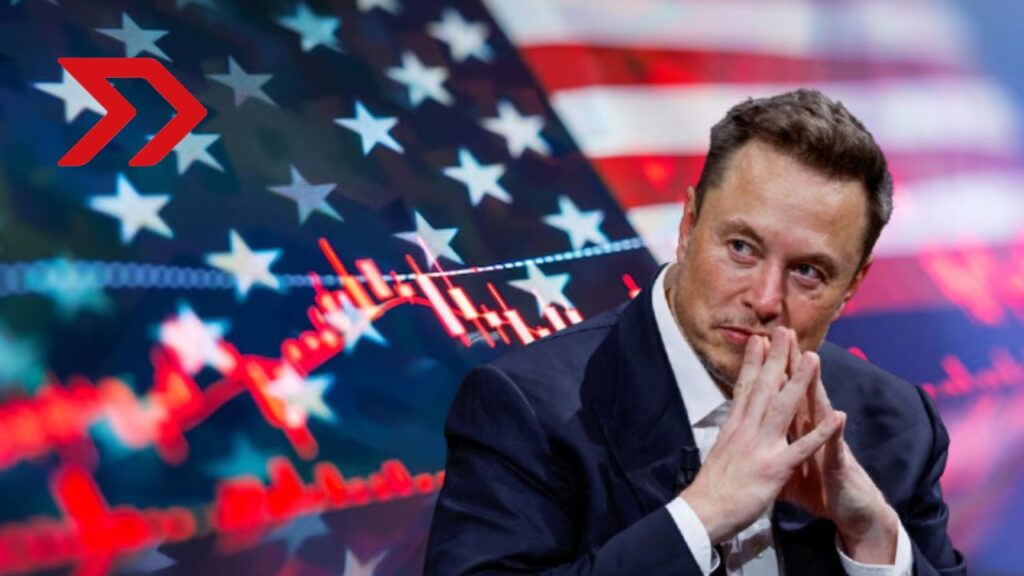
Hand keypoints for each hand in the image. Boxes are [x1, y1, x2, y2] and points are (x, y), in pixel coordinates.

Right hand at [679, 327, 843, 543]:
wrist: (703, 513)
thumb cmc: (710, 489)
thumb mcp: (718, 454)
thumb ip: (730, 438)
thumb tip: (730, 427)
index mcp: (733, 427)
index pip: (744, 388)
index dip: (753, 362)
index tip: (760, 340)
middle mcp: (746, 430)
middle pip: (764, 387)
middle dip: (776, 358)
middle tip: (786, 331)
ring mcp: (761, 446)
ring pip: (783, 406)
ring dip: (800, 381)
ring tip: (814, 358)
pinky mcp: (774, 468)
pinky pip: (803, 447)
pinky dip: (821, 432)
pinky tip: (837, 416)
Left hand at [778, 336, 898, 562]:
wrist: (852, 513)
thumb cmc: (820, 489)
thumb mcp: (787, 468)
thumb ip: (773, 448)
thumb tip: (753, 439)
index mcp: (796, 430)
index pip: (780, 394)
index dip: (768, 371)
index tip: (757, 344)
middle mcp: (813, 430)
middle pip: (799, 391)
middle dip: (790, 363)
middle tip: (783, 333)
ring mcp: (828, 444)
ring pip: (821, 410)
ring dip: (816, 385)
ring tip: (812, 358)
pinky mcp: (840, 465)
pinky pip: (836, 449)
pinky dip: (835, 434)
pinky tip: (839, 417)